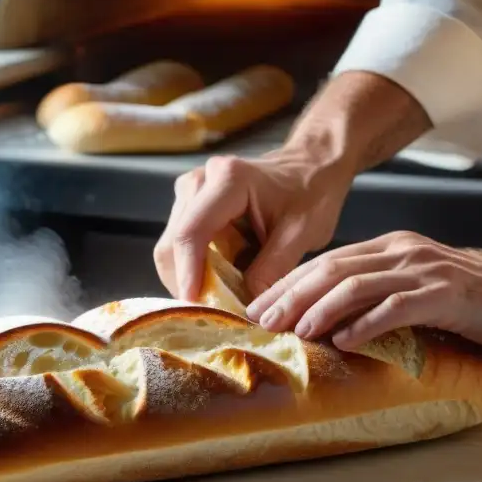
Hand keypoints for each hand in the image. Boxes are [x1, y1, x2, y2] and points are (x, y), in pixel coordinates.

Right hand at [154, 152, 353, 301]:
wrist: (309, 168)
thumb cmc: (310, 194)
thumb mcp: (302, 233)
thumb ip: (273, 269)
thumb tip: (248, 308)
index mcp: (228, 180)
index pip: (192, 232)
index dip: (188, 272)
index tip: (194, 305)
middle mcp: (199, 181)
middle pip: (173, 242)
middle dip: (186, 281)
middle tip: (210, 313)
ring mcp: (189, 192)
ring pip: (171, 246)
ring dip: (188, 277)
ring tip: (216, 299)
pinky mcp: (188, 205)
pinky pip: (178, 245)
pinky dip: (192, 269)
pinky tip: (215, 282)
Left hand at [247, 230, 481, 352]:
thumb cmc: (475, 300)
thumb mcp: (418, 290)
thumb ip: (379, 296)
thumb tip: (330, 323)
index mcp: (391, 249)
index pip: (327, 262)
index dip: (288, 284)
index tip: (258, 308)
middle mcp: (402, 252)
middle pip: (331, 269)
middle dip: (290, 295)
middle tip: (261, 321)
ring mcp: (425, 270)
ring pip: (357, 284)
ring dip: (319, 309)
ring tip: (293, 331)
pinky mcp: (448, 294)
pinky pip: (398, 307)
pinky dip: (366, 324)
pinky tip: (344, 342)